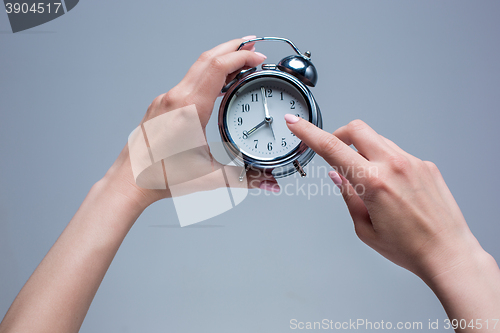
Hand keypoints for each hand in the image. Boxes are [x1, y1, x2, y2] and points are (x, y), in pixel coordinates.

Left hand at [105, 37, 278, 209]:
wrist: (129, 182)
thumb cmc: (161, 178)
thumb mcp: (210, 177)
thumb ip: (245, 178)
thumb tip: (269, 183)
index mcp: (189, 109)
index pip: (218, 67)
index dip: (241, 56)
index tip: (258, 57)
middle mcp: (175, 98)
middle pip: (207, 58)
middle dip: (232, 47)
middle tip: (252, 45)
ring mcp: (165, 100)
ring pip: (195, 67)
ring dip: (219, 59)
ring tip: (238, 62)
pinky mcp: (160, 106)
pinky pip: (186, 81)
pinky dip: (206, 75)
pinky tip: (216, 86)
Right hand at [285, 115, 499, 325]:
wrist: (449, 253)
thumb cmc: (409, 248)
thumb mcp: (365, 229)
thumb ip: (348, 196)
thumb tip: (338, 176)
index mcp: (373, 182)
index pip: (332, 149)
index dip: (309, 133)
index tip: (296, 124)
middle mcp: (394, 165)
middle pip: (357, 129)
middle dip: (339, 135)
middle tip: (336, 153)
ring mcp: (413, 162)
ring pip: (378, 141)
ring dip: (364, 152)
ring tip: (370, 183)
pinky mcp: (426, 165)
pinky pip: (397, 154)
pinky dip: (385, 163)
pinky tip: (393, 188)